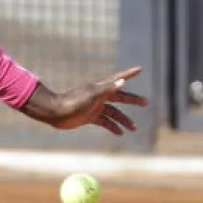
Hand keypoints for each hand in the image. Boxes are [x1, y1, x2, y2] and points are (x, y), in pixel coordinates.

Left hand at [20, 65, 148, 134]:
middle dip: (133, 100)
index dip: (129, 74)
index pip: (118, 79)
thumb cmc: (73, 102)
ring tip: (134, 128)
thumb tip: (123, 82)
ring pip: (114, 113)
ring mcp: (95, 107)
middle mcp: (99, 96)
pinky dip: (112, 127)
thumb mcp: (92, 95)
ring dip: (124, 119)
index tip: (140, 69)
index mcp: (101, 88)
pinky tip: (120, 133)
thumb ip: (108, 89)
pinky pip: (104, 122)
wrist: (56, 113)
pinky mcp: (90, 117)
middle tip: (146, 103)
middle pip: (120, 98)